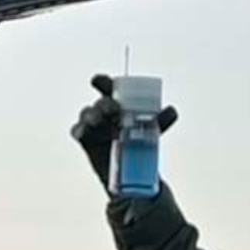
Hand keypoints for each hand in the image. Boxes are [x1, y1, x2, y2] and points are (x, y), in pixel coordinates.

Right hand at [69, 73, 178, 190]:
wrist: (132, 168)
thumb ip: (160, 120)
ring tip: (97, 120)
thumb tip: (172, 111)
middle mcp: (104, 112)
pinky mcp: (86, 140)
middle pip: (100, 103)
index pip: (108, 88)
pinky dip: (78, 130)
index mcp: (118, 104)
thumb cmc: (140, 141)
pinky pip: (78, 131)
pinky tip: (81, 132)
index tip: (97, 81)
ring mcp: (93, 126)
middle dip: (104, 104)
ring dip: (90, 115)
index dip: (102, 82)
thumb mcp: (153, 131)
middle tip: (112, 109)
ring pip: (87, 115)